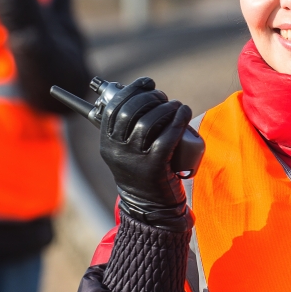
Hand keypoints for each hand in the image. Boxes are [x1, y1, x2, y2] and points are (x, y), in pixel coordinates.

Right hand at [99, 77, 191, 230]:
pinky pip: (167, 137)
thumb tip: (144, 96)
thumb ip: (127, 130)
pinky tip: (183, 112)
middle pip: (131, 111)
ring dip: (166, 107)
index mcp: (107, 143)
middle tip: (162, 97)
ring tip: (176, 106)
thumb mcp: (125, 152)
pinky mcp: (154, 167)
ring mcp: (135, 159)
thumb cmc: (142, 173)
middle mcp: (117, 150)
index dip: (132, 90)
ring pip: (149, 122)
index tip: (147, 83)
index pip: (114, 107)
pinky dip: (178, 120)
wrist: (150, 208)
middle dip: (150, 97)